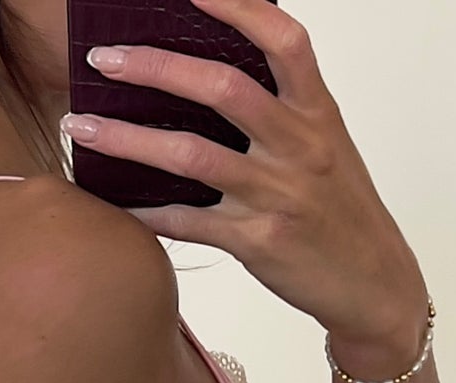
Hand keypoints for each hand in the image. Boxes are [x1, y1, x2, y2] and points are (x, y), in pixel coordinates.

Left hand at [62, 0, 430, 357]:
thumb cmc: (340, 209)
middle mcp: (298, 146)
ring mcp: (276, 195)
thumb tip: (213, 68)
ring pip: (191, 156)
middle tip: (103, 59)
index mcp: (317, 111)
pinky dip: (148, 212)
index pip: (281, 39)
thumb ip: (281, 105)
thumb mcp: (325, 143)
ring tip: (82, 127)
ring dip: (128, 139)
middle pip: (221, 88)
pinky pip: (190, 223)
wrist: (373, 283)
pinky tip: (116, 204)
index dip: (237, 5)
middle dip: (154, 67)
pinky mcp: (258, 242)